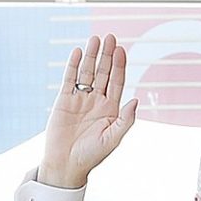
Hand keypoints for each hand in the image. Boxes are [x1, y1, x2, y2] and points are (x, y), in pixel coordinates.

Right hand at [38, 34, 138, 188]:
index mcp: (111, 110)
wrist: (66, 164)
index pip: (117, 82)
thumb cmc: (91, 156)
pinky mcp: (64, 100)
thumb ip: (125, 120)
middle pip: (104, 73)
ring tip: (95, 39)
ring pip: (87, 72)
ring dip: (92, 56)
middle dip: (107, 55)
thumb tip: (136, 100)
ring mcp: (80, 99)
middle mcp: (97, 101)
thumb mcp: (113, 139)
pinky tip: (78, 52)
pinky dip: (73, 65)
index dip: (120, 66)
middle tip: (110, 37)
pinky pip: (69, 79)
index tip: (122, 50)